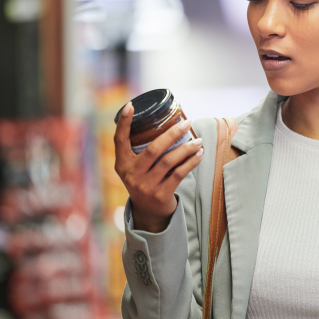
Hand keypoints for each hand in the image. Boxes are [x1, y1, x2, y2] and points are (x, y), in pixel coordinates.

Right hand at [114, 102, 204, 232]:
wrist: (149, 212)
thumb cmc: (146, 181)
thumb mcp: (136, 167)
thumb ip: (143, 150)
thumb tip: (166, 123)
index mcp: (122, 164)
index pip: (119, 140)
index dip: (124, 123)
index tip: (130, 105)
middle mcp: (131, 175)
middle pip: (153, 149)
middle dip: (172, 134)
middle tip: (187, 122)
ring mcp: (145, 186)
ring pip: (169, 161)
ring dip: (187, 148)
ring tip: (199, 140)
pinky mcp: (160, 195)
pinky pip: (179, 173)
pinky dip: (191, 162)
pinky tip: (199, 154)